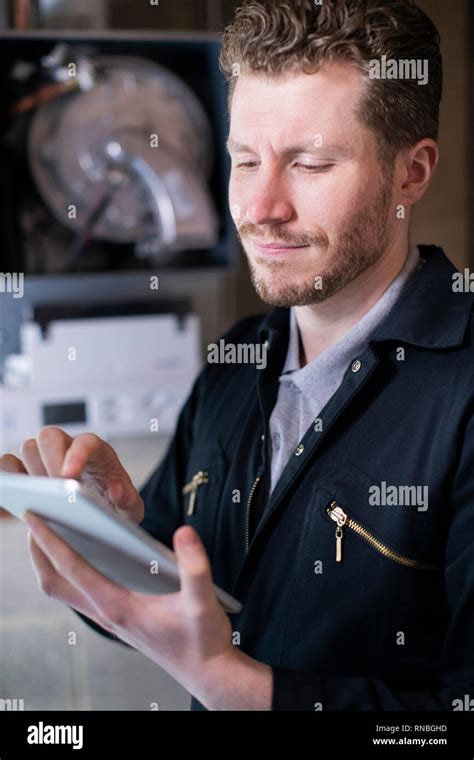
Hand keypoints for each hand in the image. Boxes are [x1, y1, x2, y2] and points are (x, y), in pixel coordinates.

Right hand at [0, 426, 143, 523]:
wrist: (101, 513)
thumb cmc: (115, 505)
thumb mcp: (131, 509)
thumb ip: (129, 501)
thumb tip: (116, 492)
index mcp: (97, 452)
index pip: (85, 442)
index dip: (76, 455)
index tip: (69, 478)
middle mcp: (69, 448)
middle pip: (49, 436)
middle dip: (48, 460)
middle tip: (52, 489)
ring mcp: (46, 458)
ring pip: (28, 448)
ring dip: (29, 472)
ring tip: (37, 499)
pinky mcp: (28, 472)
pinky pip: (8, 467)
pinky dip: (8, 484)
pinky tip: (12, 508)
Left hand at [22, 514, 271, 708]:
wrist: (206, 671)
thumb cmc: (202, 640)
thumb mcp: (203, 600)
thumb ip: (195, 566)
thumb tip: (184, 531)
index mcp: (118, 607)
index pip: (73, 568)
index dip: (50, 541)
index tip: (35, 516)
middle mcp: (106, 614)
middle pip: (55, 583)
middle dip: (38, 551)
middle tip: (32, 518)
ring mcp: (108, 618)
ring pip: (65, 590)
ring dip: (50, 562)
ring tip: (49, 531)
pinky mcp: (116, 618)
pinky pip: (80, 593)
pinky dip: (69, 571)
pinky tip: (82, 552)